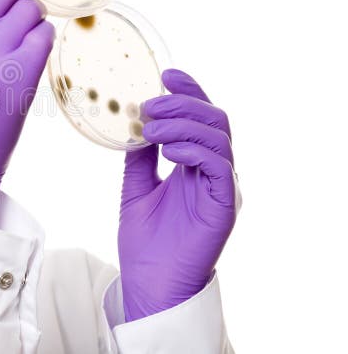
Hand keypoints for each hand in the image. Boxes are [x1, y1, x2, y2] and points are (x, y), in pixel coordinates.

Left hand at [118, 68, 241, 321]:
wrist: (148, 281)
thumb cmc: (145, 239)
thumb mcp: (135, 185)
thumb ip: (139, 154)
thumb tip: (132, 119)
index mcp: (194, 163)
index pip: (200, 116)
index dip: (188, 91)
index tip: (166, 75)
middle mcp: (212, 171)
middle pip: (213, 120)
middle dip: (183, 104)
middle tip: (150, 104)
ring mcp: (221, 187)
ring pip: (218, 138)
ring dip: (184, 125)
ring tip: (150, 129)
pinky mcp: (224, 206)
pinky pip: (219, 167)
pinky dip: (195, 150)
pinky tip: (169, 151)